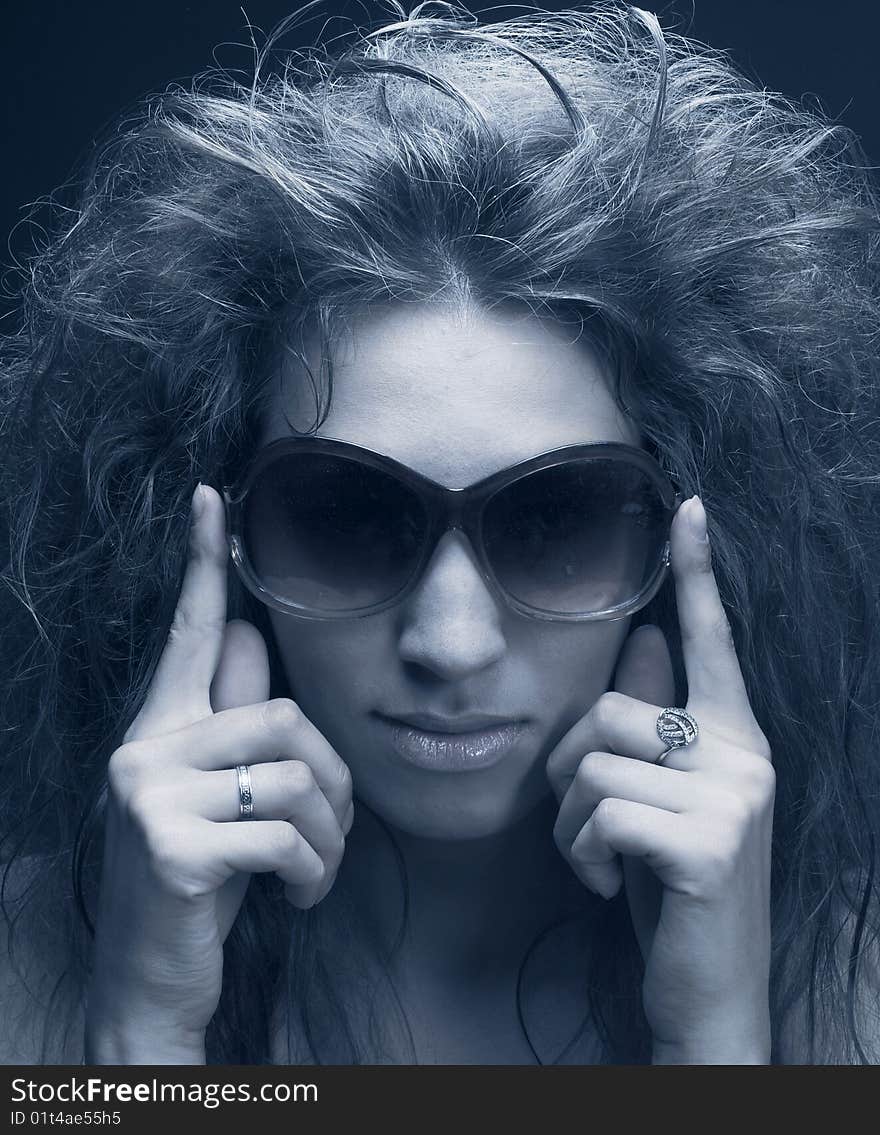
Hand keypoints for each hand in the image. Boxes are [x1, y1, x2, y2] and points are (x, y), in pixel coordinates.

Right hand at [85, 483, 352, 1062]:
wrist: (149, 982)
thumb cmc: (198, 882)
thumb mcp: (217, 797)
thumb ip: (232, 723)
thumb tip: (258, 638)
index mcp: (158, 729)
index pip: (189, 632)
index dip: (204, 563)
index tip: (212, 496)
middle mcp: (141, 748)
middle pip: (286, 715)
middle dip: (334, 779)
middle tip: (331, 832)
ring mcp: (147, 796)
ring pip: (296, 774)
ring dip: (329, 835)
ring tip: (312, 870)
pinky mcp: (169, 847)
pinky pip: (285, 834)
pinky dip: (314, 871)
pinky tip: (298, 898)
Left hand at [547, 496, 774, 1062]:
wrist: (705, 988)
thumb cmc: (668, 886)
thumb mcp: (657, 799)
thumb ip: (652, 722)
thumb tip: (639, 636)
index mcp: (733, 734)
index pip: (713, 638)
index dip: (699, 571)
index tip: (691, 505)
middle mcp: (746, 753)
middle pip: (606, 711)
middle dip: (565, 772)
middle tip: (582, 822)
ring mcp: (735, 798)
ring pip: (590, 765)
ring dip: (570, 824)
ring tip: (600, 859)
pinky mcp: (708, 845)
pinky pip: (599, 815)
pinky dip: (581, 856)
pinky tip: (609, 885)